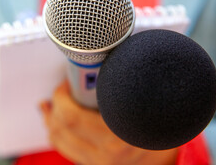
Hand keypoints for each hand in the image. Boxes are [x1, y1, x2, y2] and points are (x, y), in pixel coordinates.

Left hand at [40, 80, 177, 164]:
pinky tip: (52, 120)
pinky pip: (64, 148)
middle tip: (62, 89)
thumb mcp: (145, 100)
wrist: (166, 156)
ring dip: (50, 119)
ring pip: (58, 139)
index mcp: (118, 139)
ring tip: (49, 104)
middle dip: (55, 104)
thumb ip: (124, 84)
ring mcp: (97, 164)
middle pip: (61, 127)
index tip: (67, 82)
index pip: (71, 117)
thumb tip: (102, 60)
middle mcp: (104, 155)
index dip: (62, 96)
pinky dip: (55, 132)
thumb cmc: (159, 122)